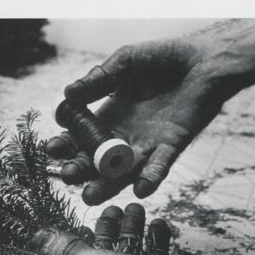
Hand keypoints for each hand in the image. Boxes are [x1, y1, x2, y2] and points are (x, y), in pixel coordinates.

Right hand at [48, 19, 254, 205]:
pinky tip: (140, 188)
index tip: (50, 150)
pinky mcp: (171, 147)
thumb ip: (99, 79)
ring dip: (107, 185)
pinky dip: (151, 178)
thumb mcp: (125, 63)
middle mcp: (125, 135)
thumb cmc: (163, 58)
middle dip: (81, 170)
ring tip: (90, 196)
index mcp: (109, 116)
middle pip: (97, 161)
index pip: (81, 137)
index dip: (65, 144)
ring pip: (122, 172)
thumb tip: (67, 93)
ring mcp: (147, 144)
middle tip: (67, 176)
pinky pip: (159, 166)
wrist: (204, 60)